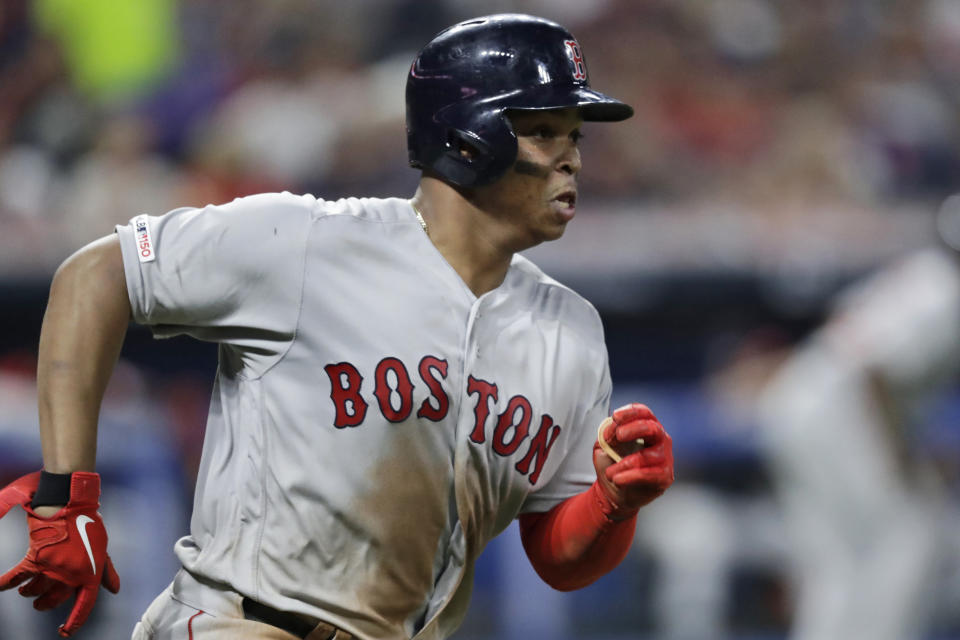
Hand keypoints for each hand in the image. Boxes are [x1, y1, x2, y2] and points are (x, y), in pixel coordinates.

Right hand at [0, 471, 119, 636]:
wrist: (71, 503)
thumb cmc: (88, 524)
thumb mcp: (102, 550)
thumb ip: (106, 572)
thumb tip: (114, 590)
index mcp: (91, 573)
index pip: (85, 604)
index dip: (75, 621)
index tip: (65, 632)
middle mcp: (72, 574)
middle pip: (56, 599)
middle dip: (46, 603)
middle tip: (39, 603)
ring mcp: (53, 568)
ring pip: (37, 591)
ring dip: (30, 593)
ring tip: (27, 591)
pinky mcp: (36, 558)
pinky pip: (17, 577)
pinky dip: (7, 583)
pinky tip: (0, 586)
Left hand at [593, 403, 673, 516]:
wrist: (615, 492)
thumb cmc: (613, 465)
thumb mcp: (604, 445)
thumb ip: (606, 434)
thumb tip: (611, 428)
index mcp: (646, 427)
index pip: (644, 412)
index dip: (630, 412)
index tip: (615, 417)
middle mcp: (660, 440)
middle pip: (652, 428)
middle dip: (633, 429)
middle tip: (617, 436)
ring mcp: (664, 458)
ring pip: (646, 456)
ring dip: (623, 464)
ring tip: (610, 473)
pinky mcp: (664, 476)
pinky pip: (647, 474)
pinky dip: (629, 476)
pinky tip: (618, 479)